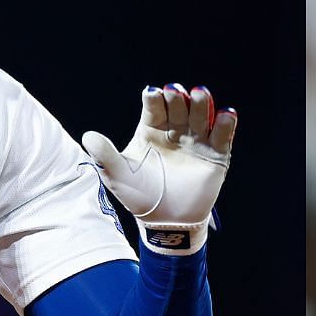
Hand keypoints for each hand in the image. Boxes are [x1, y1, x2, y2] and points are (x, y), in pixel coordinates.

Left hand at [81, 83, 235, 254]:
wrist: (165, 223)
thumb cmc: (138, 197)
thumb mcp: (118, 176)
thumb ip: (105, 155)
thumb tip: (88, 136)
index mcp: (151, 131)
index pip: (154, 108)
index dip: (154, 99)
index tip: (152, 93)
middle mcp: (175, 131)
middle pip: (179, 108)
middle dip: (178, 98)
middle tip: (175, 91)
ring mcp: (196, 142)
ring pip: (201, 117)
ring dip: (202, 104)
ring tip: (200, 93)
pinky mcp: (216, 156)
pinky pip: (222, 137)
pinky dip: (226, 124)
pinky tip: (227, 113)